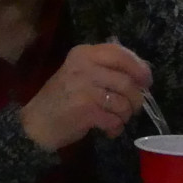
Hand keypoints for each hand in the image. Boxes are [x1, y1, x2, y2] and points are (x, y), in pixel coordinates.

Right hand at [18, 42, 150, 151]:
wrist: (36, 123)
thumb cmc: (62, 98)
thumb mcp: (80, 73)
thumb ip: (106, 68)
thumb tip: (142, 72)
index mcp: (83, 54)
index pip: (120, 53)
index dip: (139, 67)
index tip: (146, 81)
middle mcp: (83, 67)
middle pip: (127, 81)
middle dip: (136, 99)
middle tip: (130, 108)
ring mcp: (83, 88)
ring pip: (124, 102)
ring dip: (124, 116)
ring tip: (114, 119)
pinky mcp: (85, 110)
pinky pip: (115, 119)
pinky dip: (115, 127)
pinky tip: (107, 129)